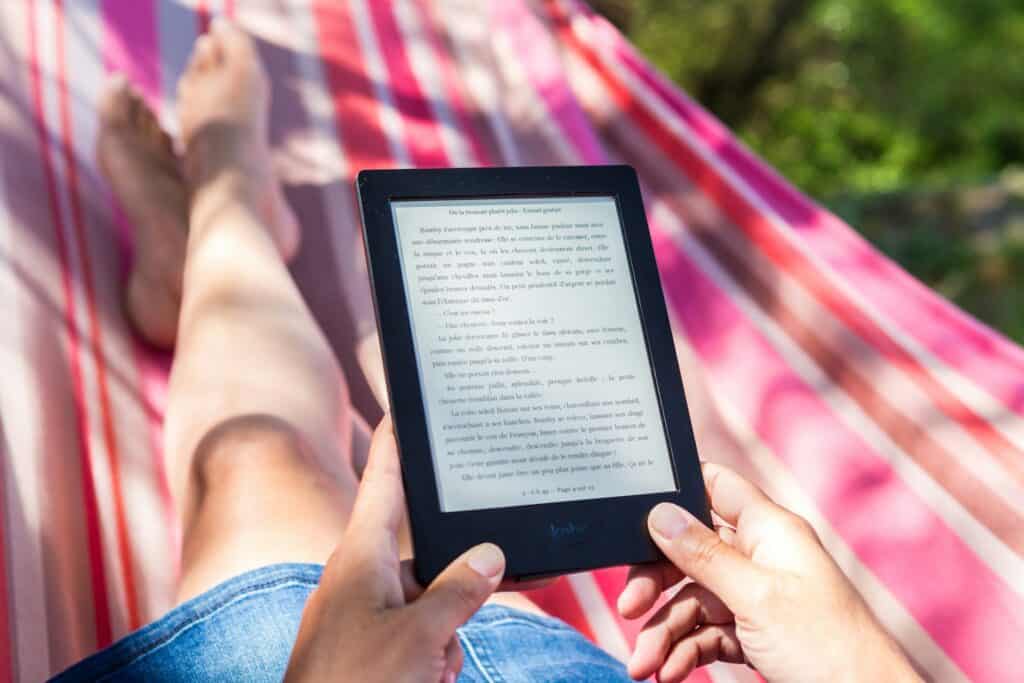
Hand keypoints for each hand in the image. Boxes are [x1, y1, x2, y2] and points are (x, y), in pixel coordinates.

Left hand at [284, 417, 504, 682]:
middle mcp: (362, 580)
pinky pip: (421, 639)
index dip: (398, 441)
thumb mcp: (419, 638)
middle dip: (454, 597)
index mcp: (361, 558)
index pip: (385, 481)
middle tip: (446, 635)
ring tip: (424, 675)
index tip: (406, 404)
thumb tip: (489, 555)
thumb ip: (459, 591)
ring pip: (433, 607)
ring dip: (443, 641)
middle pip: (429, 559)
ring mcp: (366, 618)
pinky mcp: (372, 651)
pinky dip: (432, 660)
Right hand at [617, 463, 919, 682]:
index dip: (676, 490)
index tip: (633, 509)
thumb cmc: (826, 646)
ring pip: (692, 600)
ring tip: (643, 666)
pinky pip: (706, 632)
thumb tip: (660, 512)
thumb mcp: (755, 596)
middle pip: (690, 551)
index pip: (715, 486)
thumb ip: (704, 553)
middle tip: (629, 609)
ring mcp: (757, 596)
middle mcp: (760, 556)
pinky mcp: (755, 632)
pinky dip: (684, 651)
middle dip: (655, 583)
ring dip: (664, 631)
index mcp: (769, 529)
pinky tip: (668, 673)